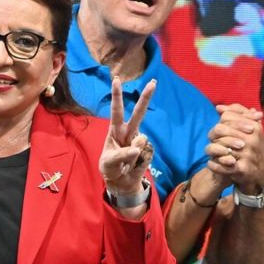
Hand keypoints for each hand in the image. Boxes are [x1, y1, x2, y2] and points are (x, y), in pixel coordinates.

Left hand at [100, 78, 155, 196]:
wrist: (121, 183)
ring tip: (125, 164)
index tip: (116, 80)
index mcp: (116, 130)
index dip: (117, 96)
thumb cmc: (110, 168)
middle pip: (139, 113)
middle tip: (153, 82)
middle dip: (146, 98)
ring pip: (141, 140)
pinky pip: (145, 155)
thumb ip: (122, 154)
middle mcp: (129, 132)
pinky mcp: (148, 152)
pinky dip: (137, 164)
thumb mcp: (109, 163)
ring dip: (131, 155)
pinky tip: (133, 166)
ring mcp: (140, 141)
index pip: (116, 111)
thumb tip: (138, 147)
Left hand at [205, 104, 263, 193]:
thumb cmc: (252, 147)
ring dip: (212, 149)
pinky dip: (213, 164)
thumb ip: (236, 115)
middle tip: (213, 141)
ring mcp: (248, 154)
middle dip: (214, 136)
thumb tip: (219, 107)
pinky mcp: (242, 168)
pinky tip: (211, 163)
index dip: (220, 123)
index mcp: (255, 127)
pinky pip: (220, 163)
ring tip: (213, 152)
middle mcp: (253, 139)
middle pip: (220, 129)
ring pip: (218, 146)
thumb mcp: (250, 129)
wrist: (260, 173)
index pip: (227, 117)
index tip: (221, 131)